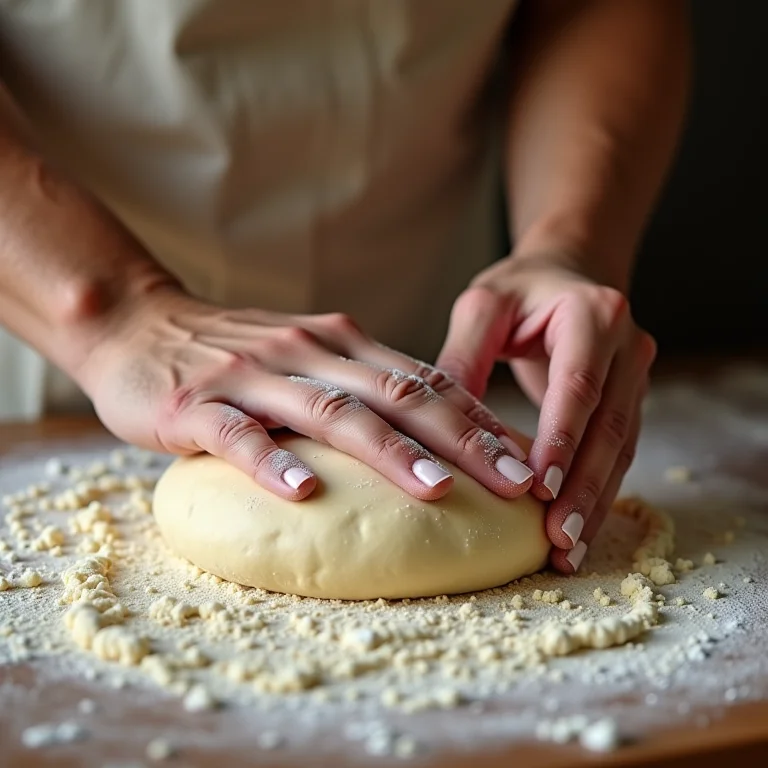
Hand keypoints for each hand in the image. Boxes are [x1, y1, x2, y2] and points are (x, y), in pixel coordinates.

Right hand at [75, 286, 535, 502]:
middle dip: (463, 439)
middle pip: (398, 395)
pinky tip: (303, 493)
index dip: (479, 420)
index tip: (526, 459)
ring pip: (333, 413)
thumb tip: (427, 428)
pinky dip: (273, 462)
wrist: (135, 322)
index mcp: (339, 343)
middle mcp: (307, 352)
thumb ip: (357, 384)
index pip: (424, 379)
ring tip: (437, 488)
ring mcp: (253, 376)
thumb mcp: (305, 357)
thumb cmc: (232, 352)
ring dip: (389, 451)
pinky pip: (241, 436)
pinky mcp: (197, 404)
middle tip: (516, 482)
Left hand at [437, 252, 655, 571]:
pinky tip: (579, 530)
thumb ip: (464, 356)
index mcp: (594, 316)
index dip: (562, 439)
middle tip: (557, 539)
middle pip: (610, 428)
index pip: (579, 385)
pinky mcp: (631, 402)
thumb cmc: (521, 289)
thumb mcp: (484, 306)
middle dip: (584, 488)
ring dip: (596, 503)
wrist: (571, 271)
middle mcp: (628, 348)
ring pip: (621, 451)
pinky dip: (599, 495)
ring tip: (569, 551)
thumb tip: (434, 420)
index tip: (541, 490)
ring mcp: (637, 377)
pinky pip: (619, 455)